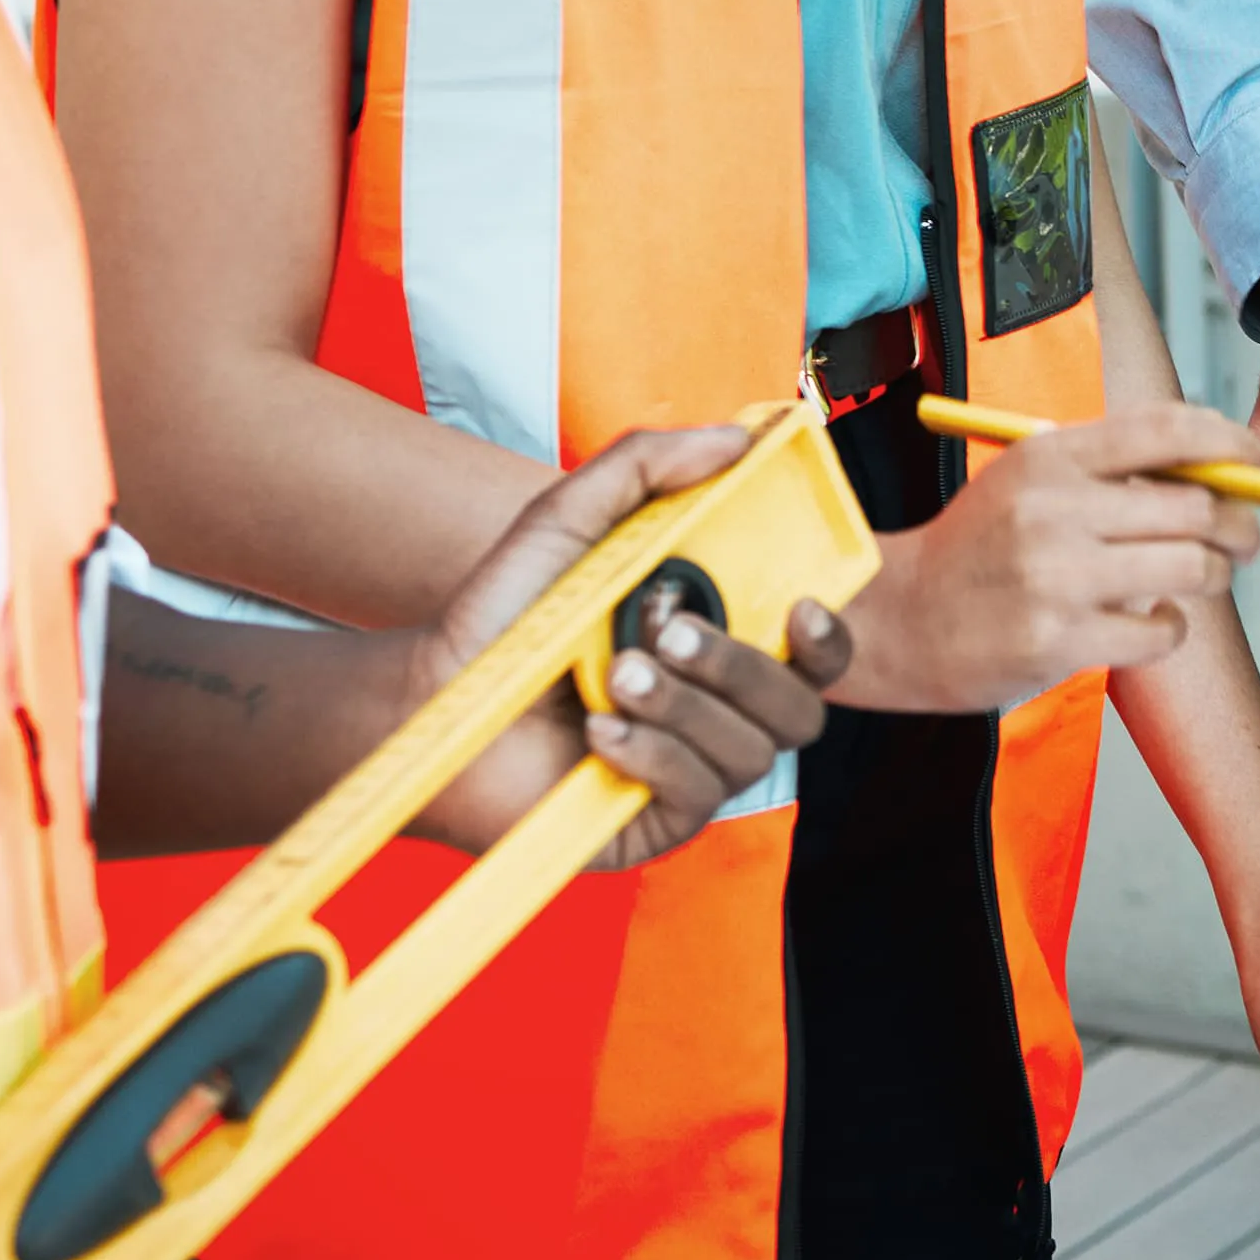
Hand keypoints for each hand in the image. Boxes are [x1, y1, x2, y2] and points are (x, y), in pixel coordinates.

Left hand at [403, 427, 840, 870]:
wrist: (430, 698)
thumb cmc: (502, 614)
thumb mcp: (571, 517)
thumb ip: (648, 465)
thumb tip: (737, 438)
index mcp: (720, 641)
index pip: (815, 653)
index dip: (828, 637)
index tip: (801, 608)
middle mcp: (717, 709)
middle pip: (798, 707)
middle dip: (739, 666)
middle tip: (666, 631)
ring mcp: (691, 769)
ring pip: (749, 751)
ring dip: (683, 707)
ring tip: (611, 675)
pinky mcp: (656, 821)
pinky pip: (696, 796)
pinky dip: (652, 755)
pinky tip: (598, 733)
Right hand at [845, 403, 1259, 707]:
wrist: (897, 618)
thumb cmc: (978, 547)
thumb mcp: (1028, 479)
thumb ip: (1109, 467)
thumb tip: (1216, 468)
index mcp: (1050, 455)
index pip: (1167, 429)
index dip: (1230, 444)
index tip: (1258, 464)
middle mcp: (1055, 509)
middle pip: (1197, 507)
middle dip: (1240, 526)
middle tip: (1242, 541)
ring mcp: (1056, 577)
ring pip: (1191, 568)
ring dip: (1212, 577)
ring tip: (1198, 580)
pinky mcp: (1058, 640)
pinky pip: (1160, 631)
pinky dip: (1169, 629)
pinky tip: (1147, 623)